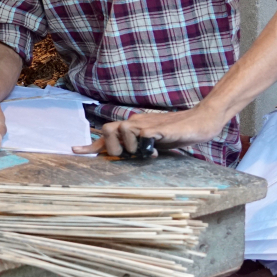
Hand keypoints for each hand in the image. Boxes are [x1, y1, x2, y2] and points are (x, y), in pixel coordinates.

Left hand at [72, 105, 226, 155]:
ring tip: (144, 153)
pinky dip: (145, 144)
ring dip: (129, 146)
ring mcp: (148, 124)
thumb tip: (124, 156)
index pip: (107, 134)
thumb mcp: (153, 142)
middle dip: (112, 147)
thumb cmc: (177, 132)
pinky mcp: (162, 128)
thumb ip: (138, 147)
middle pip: (108, 129)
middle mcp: (137, 123)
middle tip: (127, 156)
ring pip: (123, 130)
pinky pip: (145, 134)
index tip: (75, 150)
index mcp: (133, 127)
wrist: (201, 120)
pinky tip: (154, 151)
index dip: (91, 144)